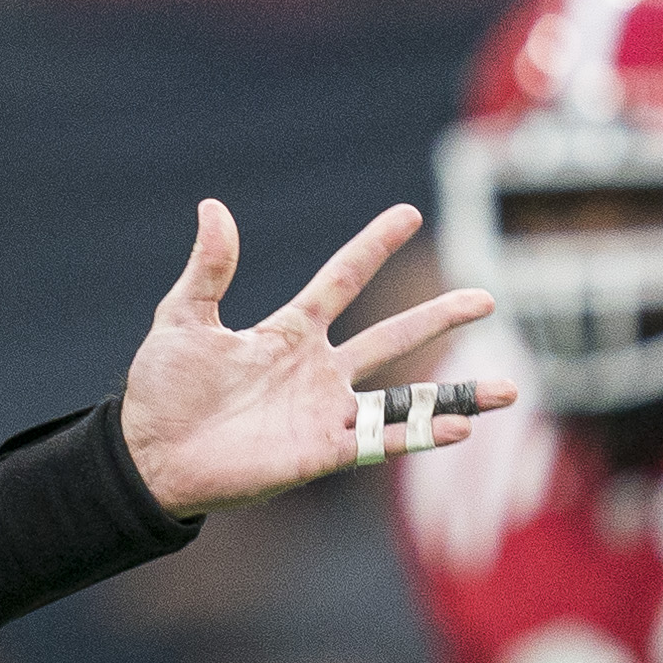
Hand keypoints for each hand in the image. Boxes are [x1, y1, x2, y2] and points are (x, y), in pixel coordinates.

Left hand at [117, 201, 513, 515]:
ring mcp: (326, 411)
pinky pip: (383, 441)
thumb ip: (208, 269)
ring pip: (405, 398)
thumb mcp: (183, 318)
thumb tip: (214, 206)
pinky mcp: (323, 451)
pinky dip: (423, 434)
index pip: (341, 280)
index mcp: (288, 332)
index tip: (408, 213)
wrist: (151, 456)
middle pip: (392, 336)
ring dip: (456, 394)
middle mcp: (317, 370)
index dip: (373, 247)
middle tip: (486, 297)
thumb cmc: (163, 390)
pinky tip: (463, 427)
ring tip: (510, 388)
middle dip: (437, 317)